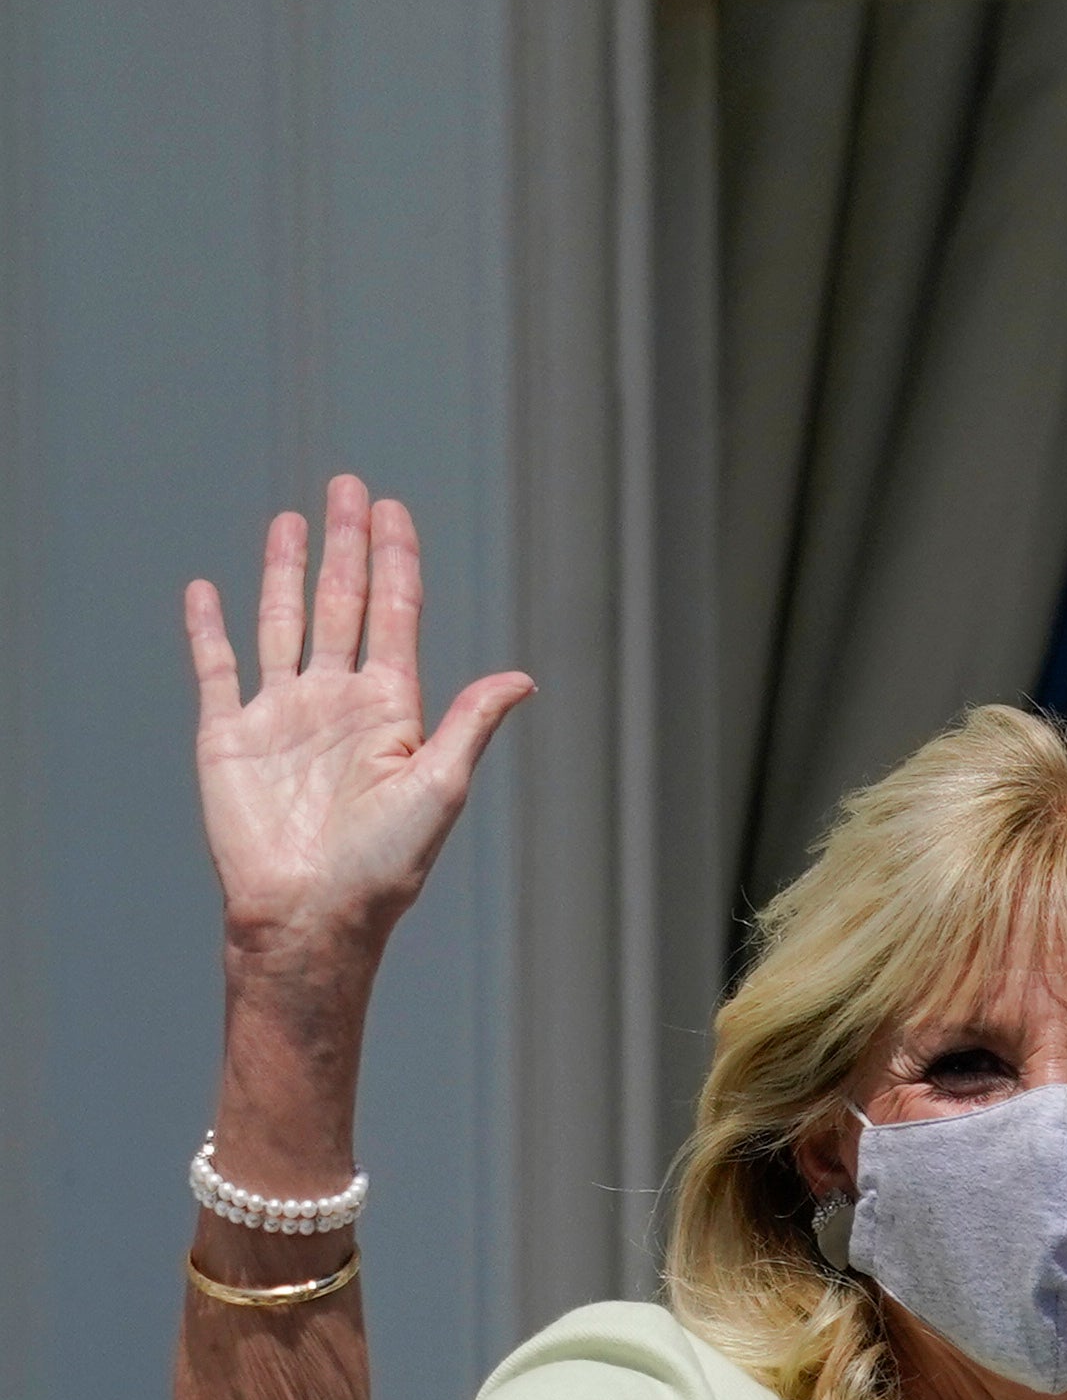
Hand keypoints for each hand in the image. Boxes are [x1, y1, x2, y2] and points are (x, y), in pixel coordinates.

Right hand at [187, 478, 530, 1002]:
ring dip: (287, 572)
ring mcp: (282, 716)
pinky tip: (208, 589)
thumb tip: (524, 678)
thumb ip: (470, 723)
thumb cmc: (383, 864)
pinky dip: (209, 628)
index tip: (395, 510)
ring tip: (293, 520)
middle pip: (342, 605)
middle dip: (347, 546)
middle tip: (349, 487)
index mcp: (390, 710)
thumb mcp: (439, 786)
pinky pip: (218, 668)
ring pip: (283, 623)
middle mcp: (337, 703)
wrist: (310, 911)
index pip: (393, 616)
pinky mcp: (229, 736)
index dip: (395, 561)